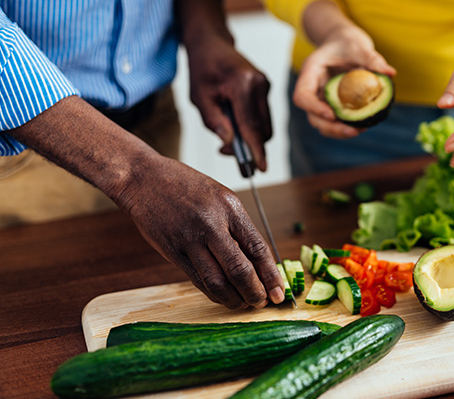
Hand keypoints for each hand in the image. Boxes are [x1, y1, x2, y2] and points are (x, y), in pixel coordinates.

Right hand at [115, 154, 284, 308]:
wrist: (144, 179)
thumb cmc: (186, 186)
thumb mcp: (221, 196)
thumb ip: (238, 226)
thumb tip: (258, 261)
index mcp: (229, 208)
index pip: (257, 248)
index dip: (271, 274)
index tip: (279, 291)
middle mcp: (211, 224)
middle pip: (240, 270)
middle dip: (255, 292)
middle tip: (263, 303)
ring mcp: (190, 240)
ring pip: (217, 281)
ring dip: (234, 299)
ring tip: (244, 304)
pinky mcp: (172, 252)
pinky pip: (198, 280)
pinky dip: (214, 293)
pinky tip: (223, 296)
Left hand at [177, 0, 271, 170]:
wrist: (212, 43)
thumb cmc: (202, 69)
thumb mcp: (199, 98)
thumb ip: (214, 122)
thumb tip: (230, 143)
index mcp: (243, 85)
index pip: (252, 126)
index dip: (256, 150)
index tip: (260, 169)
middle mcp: (260, 85)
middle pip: (263, 129)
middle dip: (249, 146)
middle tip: (224, 150)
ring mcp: (266, 85)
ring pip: (264, 124)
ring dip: (249, 135)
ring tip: (225, 133)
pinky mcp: (266, 87)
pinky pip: (262, 114)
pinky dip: (250, 124)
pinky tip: (232, 120)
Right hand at [295, 0, 395, 137]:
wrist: (344, 43)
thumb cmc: (348, 41)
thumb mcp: (359, 45)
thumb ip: (372, 58)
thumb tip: (390, 73)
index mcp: (311, 72)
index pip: (302, 95)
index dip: (314, 108)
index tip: (332, 115)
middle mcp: (313, 88)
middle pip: (311, 115)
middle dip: (330, 127)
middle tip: (353, 131)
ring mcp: (321, 99)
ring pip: (321, 123)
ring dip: (337, 131)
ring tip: (359, 131)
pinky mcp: (331, 105)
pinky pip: (334, 121)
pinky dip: (345, 126)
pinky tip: (362, 126)